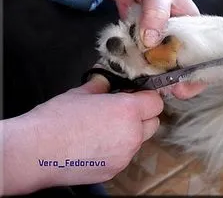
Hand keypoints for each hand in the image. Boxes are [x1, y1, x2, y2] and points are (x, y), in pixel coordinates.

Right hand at [2, 75, 162, 193]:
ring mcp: (125, 155)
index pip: (156, 102)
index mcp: (128, 110)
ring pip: (139, 140)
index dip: (146, 98)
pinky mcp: (114, 170)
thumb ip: (101, 86)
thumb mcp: (81, 93)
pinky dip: (117, 150)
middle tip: (121, 112)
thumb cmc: (56, 120)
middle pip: (153, 123)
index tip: (135, 96)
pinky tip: (96, 145)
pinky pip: (125, 156)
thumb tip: (106, 83)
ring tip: (104, 129)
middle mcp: (132, 134)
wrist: (36, 151)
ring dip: (130, 133)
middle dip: (142, 116)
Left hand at [98, 0, 205, 98]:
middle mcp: (178, 35)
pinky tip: (129, 71)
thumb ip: (156, 13)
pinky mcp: (140, 41)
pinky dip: (135, 64)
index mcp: (192, 24)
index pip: (202, 53)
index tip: (185, 88)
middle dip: (174, 81)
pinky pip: (140, 56)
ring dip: (153, 75)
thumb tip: (152, 42)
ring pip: (160, 64)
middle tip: (163, 92)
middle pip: (181, 64)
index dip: (198, 74)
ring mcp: (158, 39)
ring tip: (144, 84)